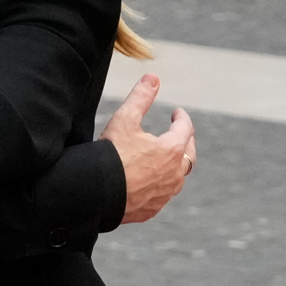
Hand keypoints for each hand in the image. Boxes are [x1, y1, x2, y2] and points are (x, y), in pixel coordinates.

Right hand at [99, 74, 196, 223]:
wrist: (96, 193)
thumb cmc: (111, 154)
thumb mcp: (124, 119)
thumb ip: (141, 97)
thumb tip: (153, 78)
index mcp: (172, 150)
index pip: (186, 129)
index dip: (182, 118)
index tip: (177, 113)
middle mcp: (175, 174)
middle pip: (189, 155)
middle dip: (186, 142)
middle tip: (180, 134)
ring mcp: (165, 194)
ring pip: (178, 177)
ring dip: (175, 165)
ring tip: (166, 158)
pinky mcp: (153, 208)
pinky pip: (163, 194)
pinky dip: (162, 184)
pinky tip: (151, 180)